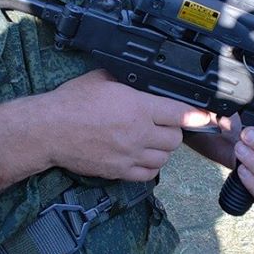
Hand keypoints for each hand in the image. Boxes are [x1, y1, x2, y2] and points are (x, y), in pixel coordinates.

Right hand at [39, 70, 212, 181]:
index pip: (179, 113)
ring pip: (165, 157)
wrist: (49, 130)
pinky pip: (148, 174)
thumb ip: (128, 81)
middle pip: (175, 138)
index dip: (195, 115)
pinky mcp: (119, 171)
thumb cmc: (71, 102)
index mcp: (137, 106)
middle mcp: (138, 132)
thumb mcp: (102, 79)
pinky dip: (151, 167)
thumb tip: (140, 81)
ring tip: (152, 141)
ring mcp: (130, 154)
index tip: (205, 117)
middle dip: (174, 131)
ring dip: (163, 149)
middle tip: (164, 125)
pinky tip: (144, 157)